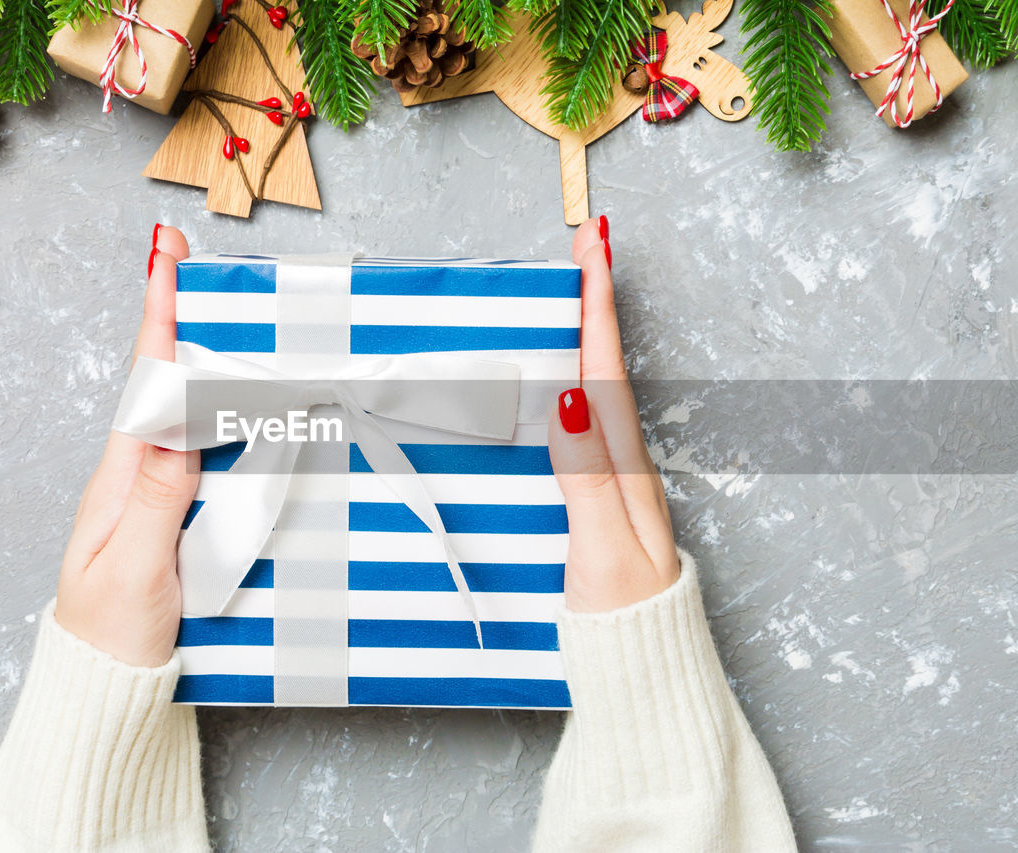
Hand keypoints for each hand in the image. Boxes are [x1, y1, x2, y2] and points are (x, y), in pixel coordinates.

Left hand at [53, 226, 198, 666]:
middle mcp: (138, 476)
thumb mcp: (134, 571)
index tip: (165, 256)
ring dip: (202, 358)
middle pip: (164, 383)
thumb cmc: (112, 638)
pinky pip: (201, 452)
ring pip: (184, 413)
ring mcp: (158, 496)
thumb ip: (156, 500)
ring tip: (220, 309)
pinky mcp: (177, 518)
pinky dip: (218, 413)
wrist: (105, 691)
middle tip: (193, 261)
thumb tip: (174, 424)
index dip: (159, 319)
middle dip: (180, 318)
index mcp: (121, 479)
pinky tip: (235, 401)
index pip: (145, 385)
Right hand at [548, 216, 680, 612]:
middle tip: (588, 241)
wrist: (641, 664)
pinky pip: (584, 420)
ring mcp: (612, 477)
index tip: (594, 245)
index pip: (606, 369)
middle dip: (596, 299)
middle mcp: (623, 461)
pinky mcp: (596, 495)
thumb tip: (571, 397)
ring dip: (588, 332)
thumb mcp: (603, 547)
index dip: (598, 306)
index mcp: (625, 465)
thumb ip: (586, 475)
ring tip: (577, 286)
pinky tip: (561, 375)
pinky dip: (575, 379)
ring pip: (597, 387)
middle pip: (606, 364)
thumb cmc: (623, 613)